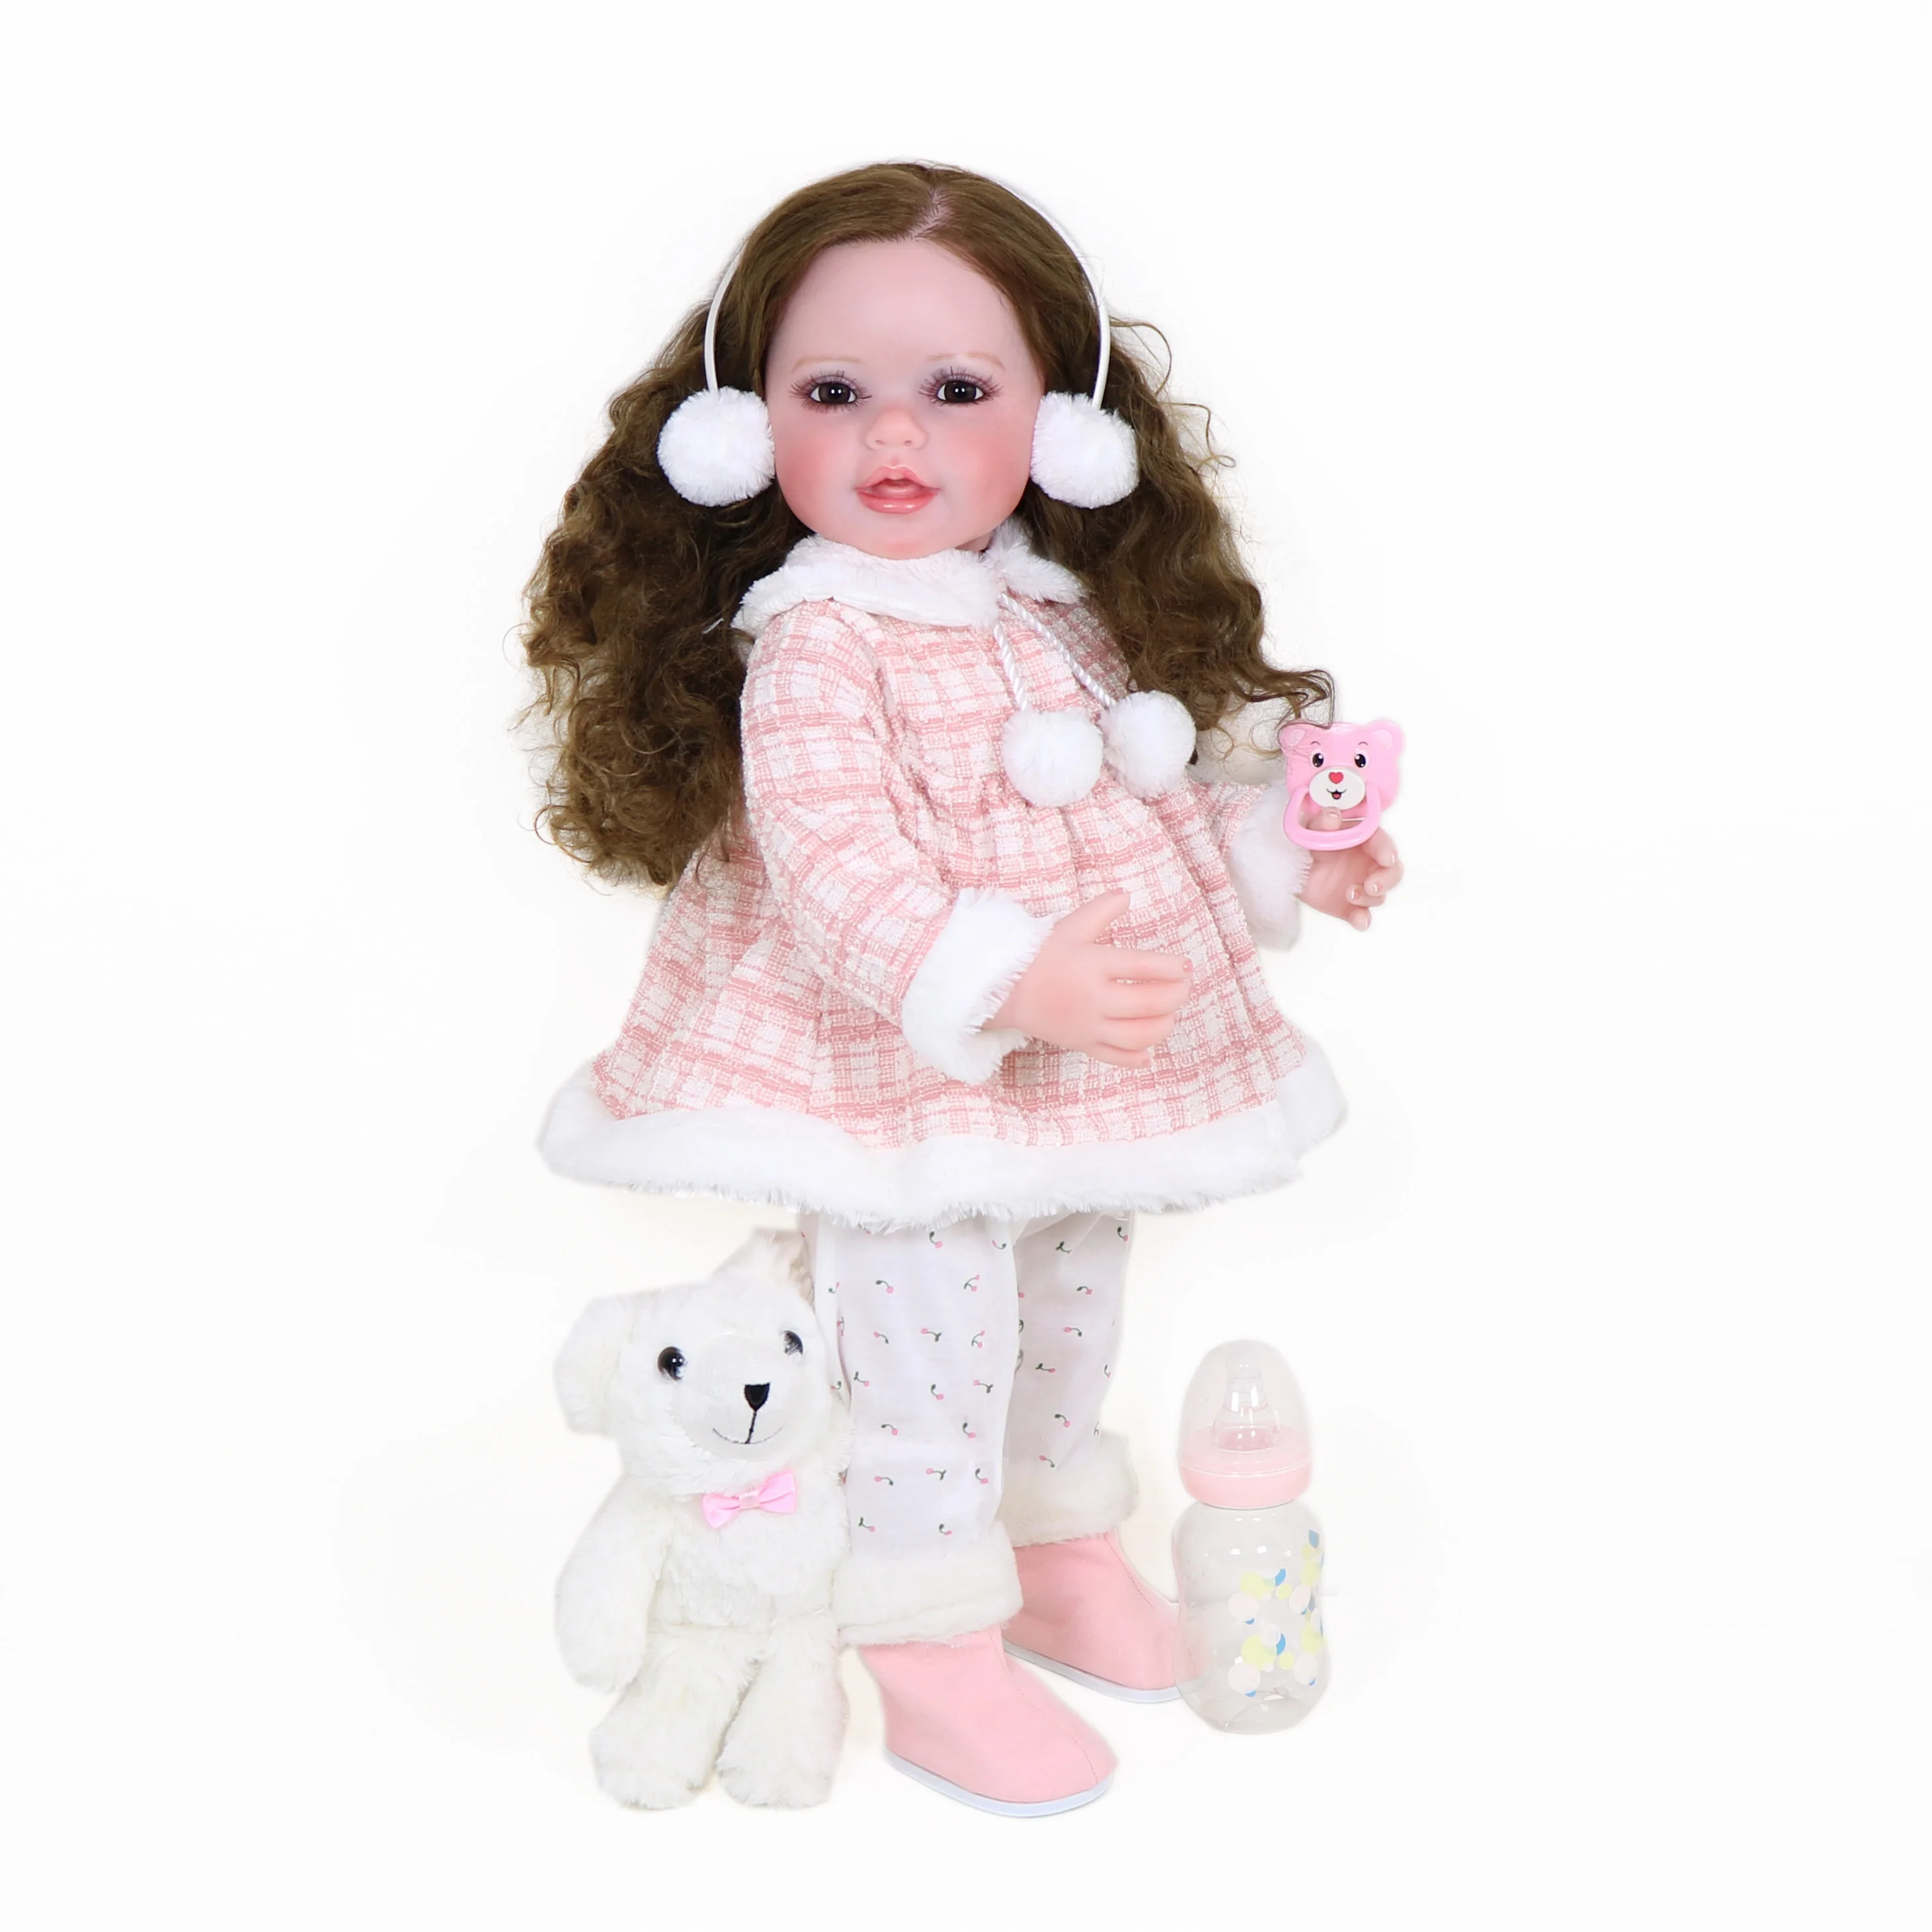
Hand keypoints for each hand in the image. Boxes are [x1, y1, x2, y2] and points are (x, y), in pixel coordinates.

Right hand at [989, 890, 1192, 1068]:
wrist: (1007, 991)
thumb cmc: (1041, 956)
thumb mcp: (1070, 927)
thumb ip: (1101, 910)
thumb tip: (1126, 895)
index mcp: (1093, 964)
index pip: (1144, 967)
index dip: (1172, 967)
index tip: (1185, 966)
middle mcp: (1093, 998)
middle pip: (1149, 1003)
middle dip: (1176, 995)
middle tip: (1184, 986)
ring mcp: (1088, 1025)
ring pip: (1139, 1035)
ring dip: (1164, 1025)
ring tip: (1170, 1014)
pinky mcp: (1082, 1044)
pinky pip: (1116, 1057)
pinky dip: (1138, 1057)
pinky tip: (1149, 1051)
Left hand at [1299, 817, 1402, 931]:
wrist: (1291, 867)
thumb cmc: (1308, 842)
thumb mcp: (1311, 830)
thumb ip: (1322, 822)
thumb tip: (1332, 815)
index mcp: (1365, 841)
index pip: (1382, 844)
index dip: (1387, 850)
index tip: (1386, 858)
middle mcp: (1370, 865)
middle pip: (1392, 872)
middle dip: (1386, 880)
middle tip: (1372, 886)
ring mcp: (1362, 886)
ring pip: (1378, 896)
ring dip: (1369, 898)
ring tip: (1349, 894)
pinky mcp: (1351, 906)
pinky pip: (1362, 915)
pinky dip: (1363, 920)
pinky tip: (1360, 921)